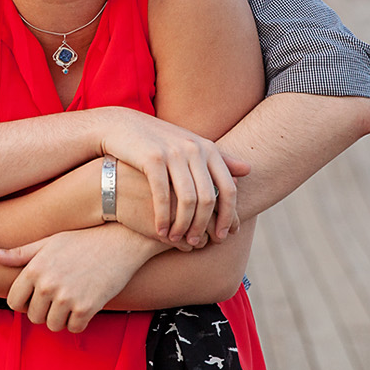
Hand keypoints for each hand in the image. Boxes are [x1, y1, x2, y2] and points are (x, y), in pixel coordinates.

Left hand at [0, 225, 161, 333]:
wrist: (121, 240)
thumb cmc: (83, 240)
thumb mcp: (49, 242)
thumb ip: (19, 254)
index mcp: (34, 268)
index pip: (14, 302)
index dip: (25, 302)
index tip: (38, 296)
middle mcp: (47, 284)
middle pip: (34, 317)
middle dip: (44, 311)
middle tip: (59, 298)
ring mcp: (67, 297)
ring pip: (53, 325)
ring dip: (61, 318)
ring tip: (72, 300)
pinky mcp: (86, 307)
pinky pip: (74, 328)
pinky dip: (79, 322)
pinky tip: (86, 304)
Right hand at [95, 108, 249, 247]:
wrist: (120, 126)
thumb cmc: (159, 141)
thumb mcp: (191, 146)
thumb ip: (220, 159)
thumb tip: (249, 170)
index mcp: (208, 148)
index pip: (228, 189)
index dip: (228, 216)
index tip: (223, 236)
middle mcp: (195, 149)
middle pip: (209, 198)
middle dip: (204, 225)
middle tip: (196, 243)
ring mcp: (174, 153)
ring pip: (187, 200)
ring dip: (183, 225)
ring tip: (177, 240)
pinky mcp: (152, 158)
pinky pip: (163, 196)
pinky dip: (163, 217)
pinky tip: (160, 231)